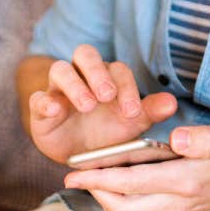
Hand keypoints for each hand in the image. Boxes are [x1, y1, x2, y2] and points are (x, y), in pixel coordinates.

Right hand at [27, 44, 176, 164]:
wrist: (78, 156)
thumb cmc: (106, 134)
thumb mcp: (130, 125)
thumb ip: (149, 112)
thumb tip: (171, 102)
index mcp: (107, 77)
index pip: (117, 69)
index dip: (126, 87)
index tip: (133, 112)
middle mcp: (82, 76)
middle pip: (85, 54)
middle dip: (97, 71)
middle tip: (107, 95)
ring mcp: (59, 90)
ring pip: (60, 69)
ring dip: (74, 84)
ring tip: (87, 105)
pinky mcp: (41, 108)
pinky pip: (38, 98)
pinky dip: (45, 101)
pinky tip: (54, 110)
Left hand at [64, 117, 209, 210]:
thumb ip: (202, 138)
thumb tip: (175, 139)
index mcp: (185, 180)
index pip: (129, 182)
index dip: (97, 177)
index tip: (72, 172)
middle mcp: (178, 203)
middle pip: (122, 206)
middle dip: (93, 191)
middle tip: (74, 174)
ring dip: (105, 203)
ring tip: (92, 181)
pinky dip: (121, 210)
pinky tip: (115, 192)